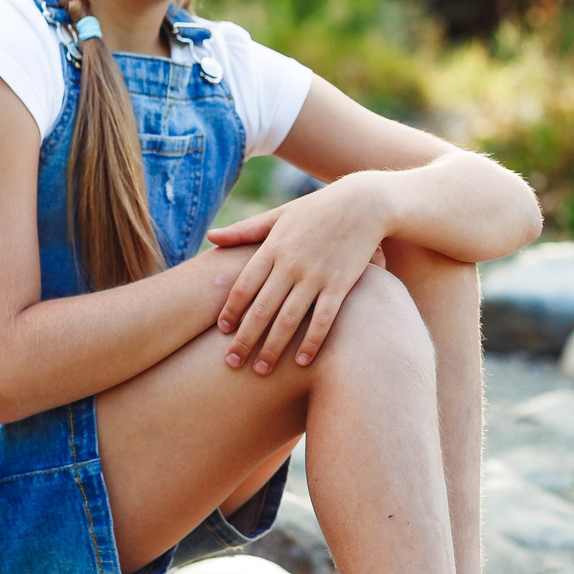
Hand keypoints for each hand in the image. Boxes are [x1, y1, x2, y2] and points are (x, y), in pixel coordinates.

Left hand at [204, 179, 391, 375]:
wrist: (364, 203)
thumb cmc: (317, 209)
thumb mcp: (279, 215)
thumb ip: (245, 231)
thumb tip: (209, 237)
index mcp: (272, 248)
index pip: (243, 286)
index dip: (231, 312)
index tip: (222, 333)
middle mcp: (291, 264)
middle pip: (261, 308)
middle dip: (245, 338)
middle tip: (232, 363)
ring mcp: (316, 276)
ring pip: (288, 319)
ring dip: (273, 347)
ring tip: (261, 370)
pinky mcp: (341, 284)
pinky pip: (323, 319)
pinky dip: (312, 341)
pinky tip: (303, 362)